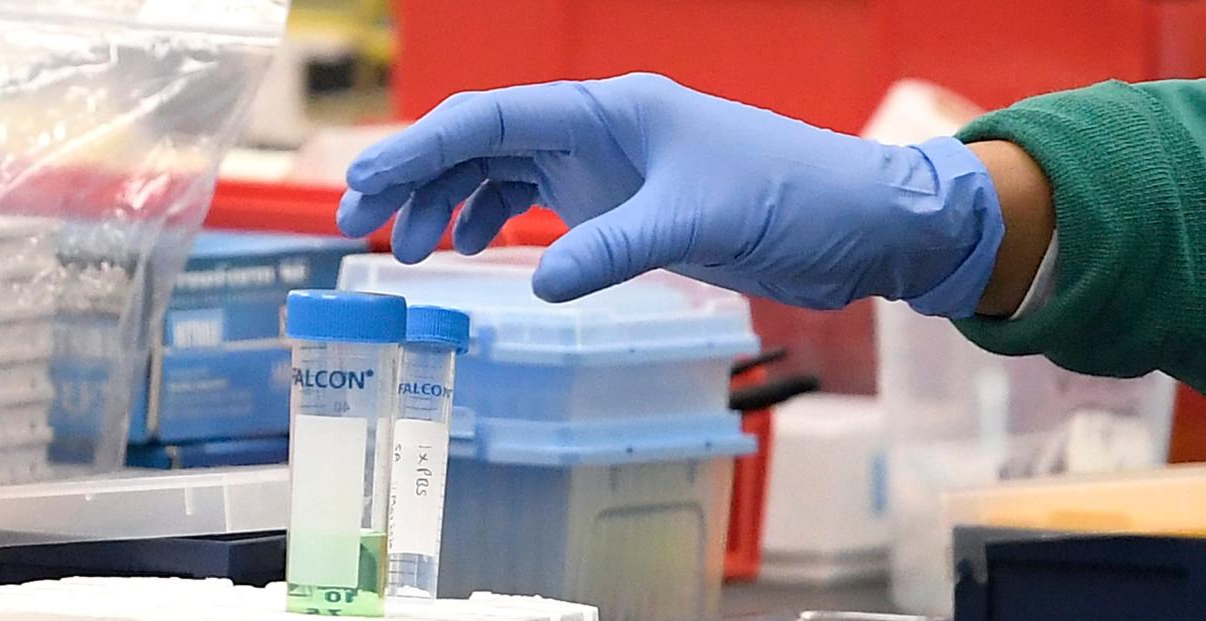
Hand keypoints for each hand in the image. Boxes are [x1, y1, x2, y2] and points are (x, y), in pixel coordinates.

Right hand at [339, 73, 1003, 316]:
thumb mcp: (701, 220)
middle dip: (414, 179)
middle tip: (358, 226)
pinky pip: (534, 204)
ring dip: (447, 204)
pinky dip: (494, 221)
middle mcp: (596, 131)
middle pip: (479, 142)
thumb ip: (614, 249)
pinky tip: (472, 248)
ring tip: (405, 251)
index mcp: (607, 110)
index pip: (489, 118)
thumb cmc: (792, 197)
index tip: (362, 185)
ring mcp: (605, 168)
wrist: (855, 223)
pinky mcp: (621, 205)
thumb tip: (536, 285)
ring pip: (499, 173)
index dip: (417, 149)